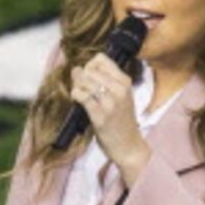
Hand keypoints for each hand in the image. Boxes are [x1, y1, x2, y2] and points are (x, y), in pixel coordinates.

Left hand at [72, 53, 149, 175]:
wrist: (128, 145)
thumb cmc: (122, 120)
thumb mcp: (122, 96)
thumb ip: (106, 81)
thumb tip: (79, 69)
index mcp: (125, 82)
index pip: (101, 59)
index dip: (90, 65)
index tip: (89, 76)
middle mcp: (119, 89)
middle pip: (89, 69)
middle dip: (80, 76)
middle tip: (81, 88)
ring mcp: (110, 102)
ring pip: (84, 81)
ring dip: (76, 86)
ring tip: (79, 95)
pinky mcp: (100, 115)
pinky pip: (81, 96)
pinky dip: (76, 95)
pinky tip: (77, 101)